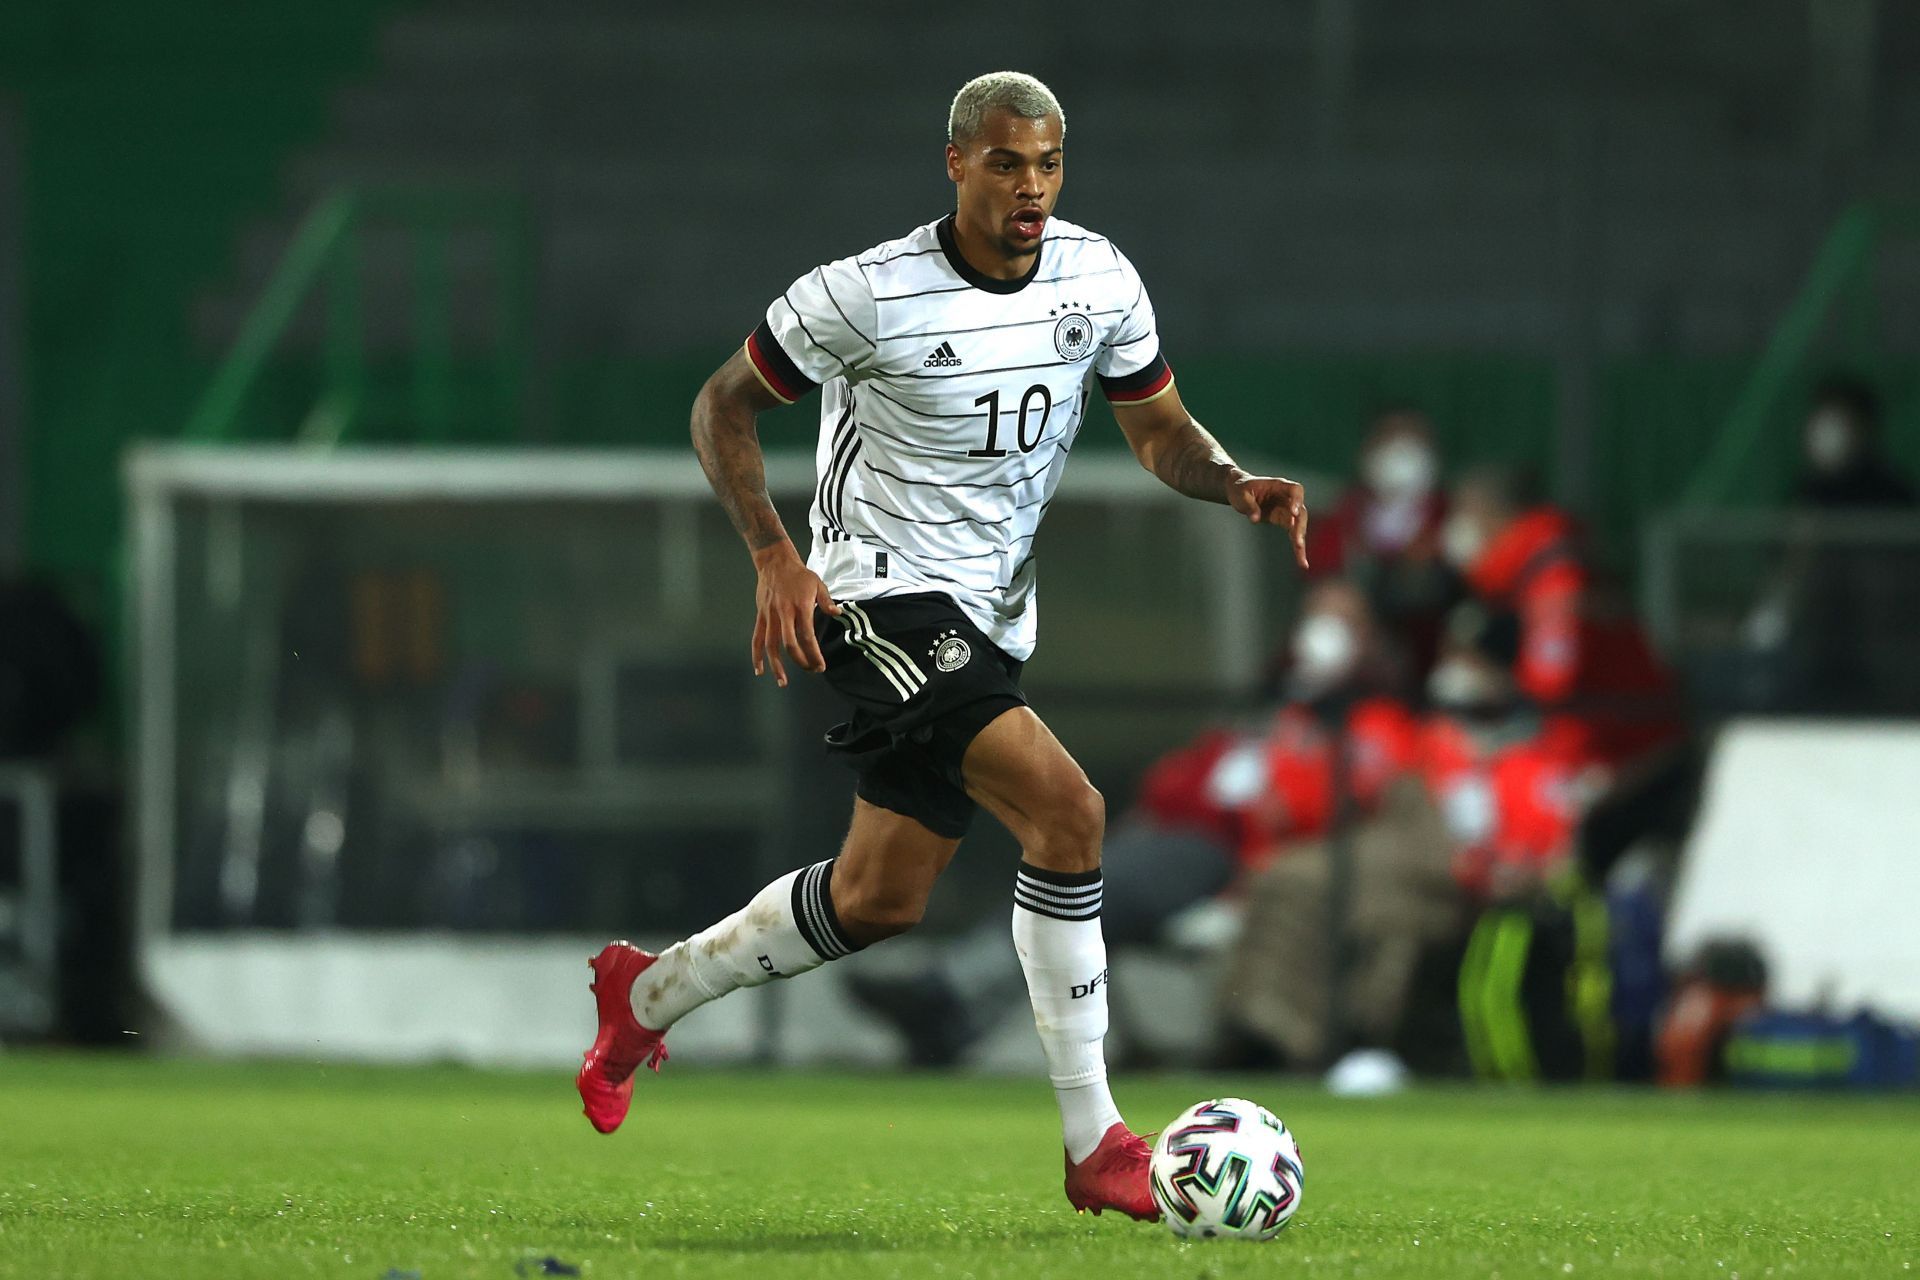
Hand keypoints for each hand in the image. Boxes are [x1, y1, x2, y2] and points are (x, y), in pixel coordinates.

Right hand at [750, 542, 840, 686]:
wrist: (775, 562)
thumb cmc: (798, 574)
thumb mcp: (818, 583)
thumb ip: (826, 601)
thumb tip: (837, 614)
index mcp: (800, 607)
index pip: (807, 636)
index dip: (813, 654)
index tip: (820, 665)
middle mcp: (784, 613)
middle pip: (790, 644)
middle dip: (801, 661)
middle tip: (810, 670)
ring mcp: (770, 616)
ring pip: (771, 645)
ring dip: (776, 665)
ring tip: (783, 681)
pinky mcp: (761, 616)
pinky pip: (757, 638)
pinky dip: (756, 655)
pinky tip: (759, 669)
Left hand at [1226, 472, 1309, 568]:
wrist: (1239, 491)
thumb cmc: (1240, 489)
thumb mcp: (1240, 494)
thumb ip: (1249, 506)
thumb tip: (1255, 519)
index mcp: (1279, 485)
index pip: (1296, 490)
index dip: (1297, 500)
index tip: (1294, 512)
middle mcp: (1287, 497)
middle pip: (1300, 512)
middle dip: (1300, 528)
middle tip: (1298, 542)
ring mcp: (1287, 510)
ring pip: (1299, 526)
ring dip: (1300, 542)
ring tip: (1301, 560)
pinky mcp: (1284, 520)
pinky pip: (1293, 534)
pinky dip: (1297, 547)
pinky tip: (1301, 561)